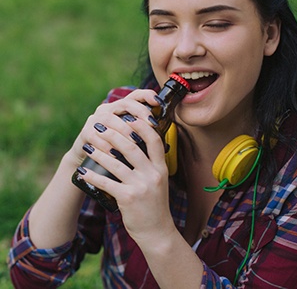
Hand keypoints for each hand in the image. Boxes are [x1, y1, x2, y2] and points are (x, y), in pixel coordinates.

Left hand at [75, 89, 175, 241]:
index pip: (154, 140)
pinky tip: (83, 172)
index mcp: (161, 168)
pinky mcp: (127, 199)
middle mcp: (153, 174)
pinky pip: (106, 183)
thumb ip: (151, 164)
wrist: (157, 231)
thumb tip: (136, 146)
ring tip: (87, 145)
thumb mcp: (159, 181)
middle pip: (131, 147)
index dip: (141, 126)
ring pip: (115, 163)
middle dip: (112, 134)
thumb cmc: (155, 204)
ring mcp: (140, 187)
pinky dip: (92, 176)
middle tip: (99, 127)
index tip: (128, 117)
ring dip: (98, 152)